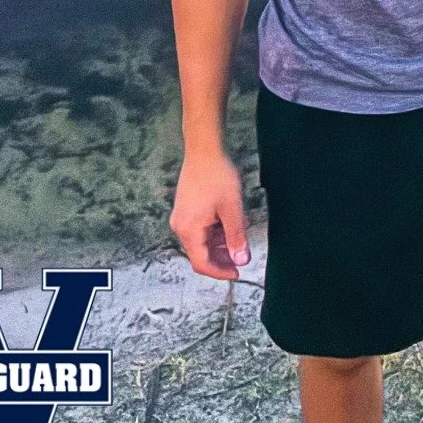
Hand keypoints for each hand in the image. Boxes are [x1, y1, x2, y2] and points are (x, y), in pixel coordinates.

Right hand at [170, 151, 251, 280]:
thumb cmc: (216, 176)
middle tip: (242, 257)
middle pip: (200, 253)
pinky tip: (232, 223)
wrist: (204, 150)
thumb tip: (241, 260)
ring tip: (241, 236)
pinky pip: (200, 228)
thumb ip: (236, 237)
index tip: (237, 273)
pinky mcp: (186, 208)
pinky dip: (216, 231)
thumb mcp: (232, 209)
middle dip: (222, 258)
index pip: (202, 263)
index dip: (220, 272)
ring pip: (201, 241)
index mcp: (188, 230)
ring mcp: (182, 217)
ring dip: (221, 243)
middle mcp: (180, 226)